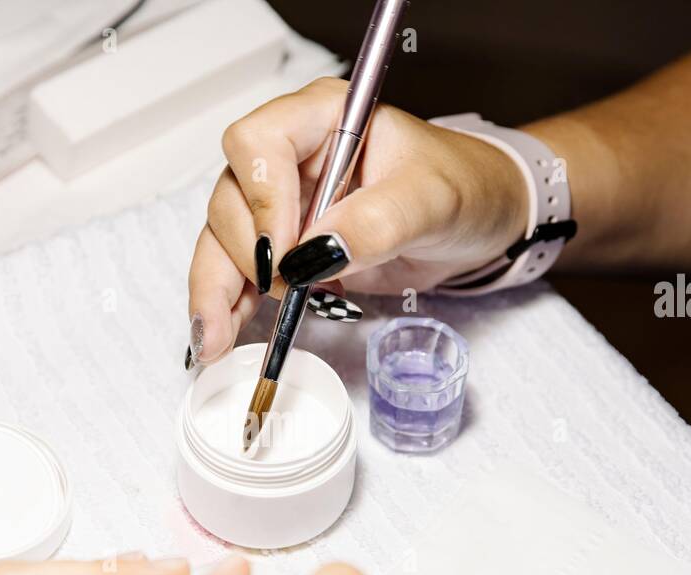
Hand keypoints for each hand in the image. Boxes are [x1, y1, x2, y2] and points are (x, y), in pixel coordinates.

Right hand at [188, 77, 527, 363]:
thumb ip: (377, 222)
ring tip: (214, 339)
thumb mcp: (432, 201)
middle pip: (231, 198)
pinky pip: (239, 272)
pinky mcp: (286, 247)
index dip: (262, 202)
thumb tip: (314, 253)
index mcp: (324, 119)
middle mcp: (293, 156)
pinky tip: (219, 335)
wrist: (477, 222)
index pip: (258, 144)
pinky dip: (228, 305)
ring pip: (224, 240)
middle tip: (284, 294)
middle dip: (243, 255)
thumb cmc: (464, 189)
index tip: (286, 254)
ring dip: (216, 290)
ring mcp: (284, 204)